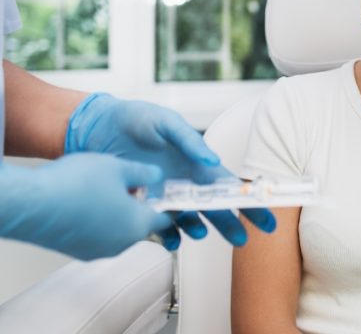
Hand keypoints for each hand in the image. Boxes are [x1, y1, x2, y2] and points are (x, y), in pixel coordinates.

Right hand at [0, 154, 172, 259]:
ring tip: (104, 188)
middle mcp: (121, 244)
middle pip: (142, 224)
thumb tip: (156, 176)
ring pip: (118, 230)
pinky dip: (98, 220)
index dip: (171, 203)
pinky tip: (84, 200)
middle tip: (133, 184)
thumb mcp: (118, 167)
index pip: (167, 218)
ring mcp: (97, 250)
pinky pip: (97, 235)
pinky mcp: (76, 250)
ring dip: (117, 212)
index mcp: (138, 224)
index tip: (171, 194)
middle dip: (140, 205)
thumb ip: (144, 173)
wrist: (29, 203)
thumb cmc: (72, 185)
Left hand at [65, 94, 275, 247]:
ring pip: (190, 221)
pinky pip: (160, 228)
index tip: (264, 218)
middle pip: (215, 209)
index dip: (248, 203)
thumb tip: (212, 160)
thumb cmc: (135, 119)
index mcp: (197, 163)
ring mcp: (166, 196)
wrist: (97, 127)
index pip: (229, 186)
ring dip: (197, 230)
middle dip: (230, 225)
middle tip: (242, 241)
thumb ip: (189, 141)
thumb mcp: (165, 123)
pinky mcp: (144, 205)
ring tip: (199, 233)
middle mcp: (185, 183)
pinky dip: (168, 236)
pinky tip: (170, 240)